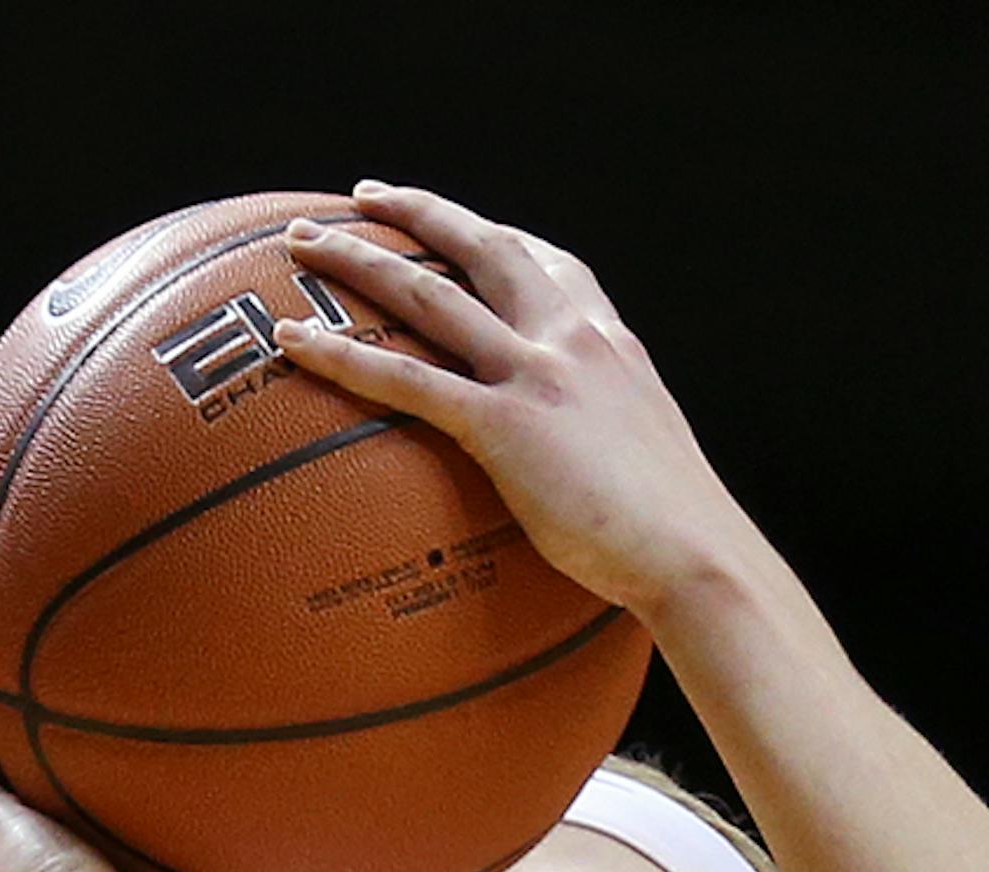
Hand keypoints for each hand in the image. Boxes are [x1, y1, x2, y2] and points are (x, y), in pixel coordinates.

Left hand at [273, 183, 754, 624]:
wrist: (695, 555)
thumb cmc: (676, 540)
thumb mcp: (651, 468)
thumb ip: (611, 452)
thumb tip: (592, 490)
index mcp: (610, 344)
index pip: (550, 264)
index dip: (495, 238)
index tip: (457, 224)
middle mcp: (571, 338)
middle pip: (480, 247)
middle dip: (415, 213)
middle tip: (360, 199)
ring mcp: (536, 373)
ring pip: (427, 293)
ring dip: (357, 258)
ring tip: (300, 245)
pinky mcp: (504, 425)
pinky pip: (404, 379)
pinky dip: (342, 353)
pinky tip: (292, 342)